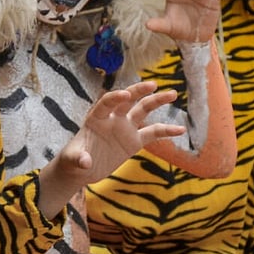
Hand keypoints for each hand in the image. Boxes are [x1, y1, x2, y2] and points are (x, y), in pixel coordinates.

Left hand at [54, 81, 184, 185]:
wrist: (81, 168)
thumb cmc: (73, 160)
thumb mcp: (72, 160)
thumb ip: (78, 158)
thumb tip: (85, 161)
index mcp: (96, 118)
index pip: (106, 103)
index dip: (115, 97)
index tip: (125, 94)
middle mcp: (112, 119)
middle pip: (128, 101)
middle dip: (139, 91)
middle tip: (153, 84)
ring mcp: (125, 128)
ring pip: (143, 110)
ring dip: (157, 101)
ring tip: (173, 93)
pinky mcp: (134, 141)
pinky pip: (153, 133)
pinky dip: (166, 131)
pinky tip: (181, 129)